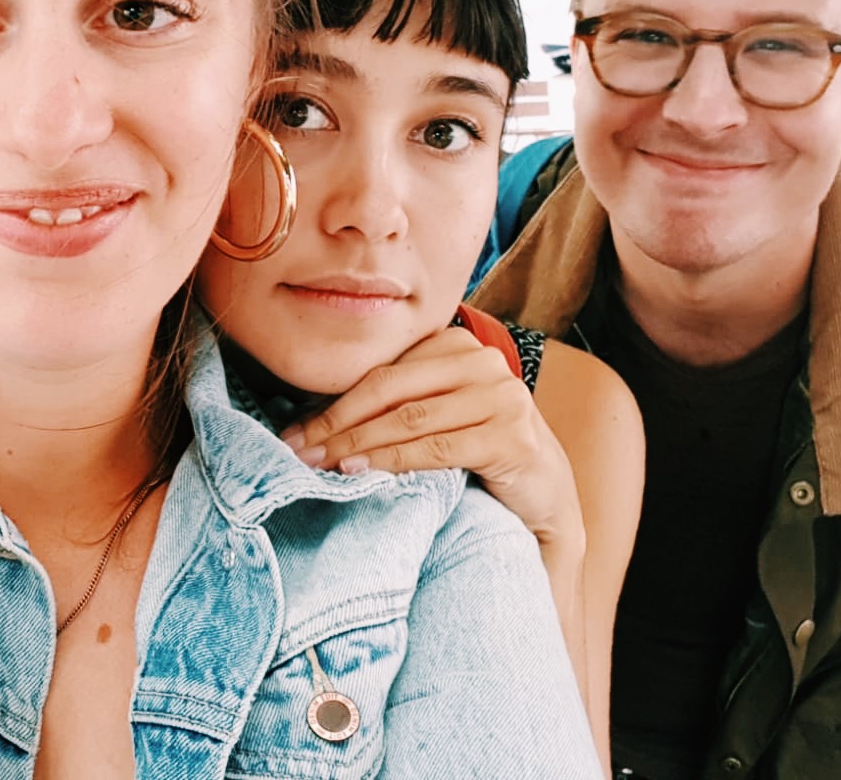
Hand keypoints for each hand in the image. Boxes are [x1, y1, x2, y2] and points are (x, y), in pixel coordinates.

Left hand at [281, 326, 582, 548]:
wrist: (546, 494)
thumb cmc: (478, 451)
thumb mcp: (437, 413)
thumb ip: (395, 402)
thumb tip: (314, 419)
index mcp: (457, 345)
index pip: (381, 371)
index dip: (332, 402)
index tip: (294, 431)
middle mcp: (483, 362)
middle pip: (390, 390)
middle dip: (336, 422)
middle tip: (298, 450)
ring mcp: (502, 397)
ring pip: (409, 419)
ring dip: (357, 443)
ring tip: (320, 463)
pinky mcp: (512, 437)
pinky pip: (436, 448)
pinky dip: (392, 460)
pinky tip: (361, 471)